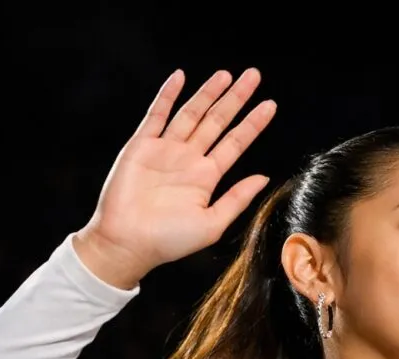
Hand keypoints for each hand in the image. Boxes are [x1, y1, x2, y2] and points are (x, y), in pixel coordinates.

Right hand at [74, 68, 275, 288]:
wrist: (128, 243)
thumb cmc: (169, 240)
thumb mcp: (213, 223)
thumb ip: (237, 199)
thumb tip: (264, 177)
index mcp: (207, 177)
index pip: (236, 142)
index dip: (253, 123)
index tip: (270, 105)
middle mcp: (189, 159)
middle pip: (217, 121)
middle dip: (235, 98)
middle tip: (253, 75)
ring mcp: (165, 150)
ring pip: (191, 113)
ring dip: (208, 93)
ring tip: (226, 74)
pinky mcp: (141, 146)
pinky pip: (156, 115)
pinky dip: (167, 96)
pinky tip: (180, 77)